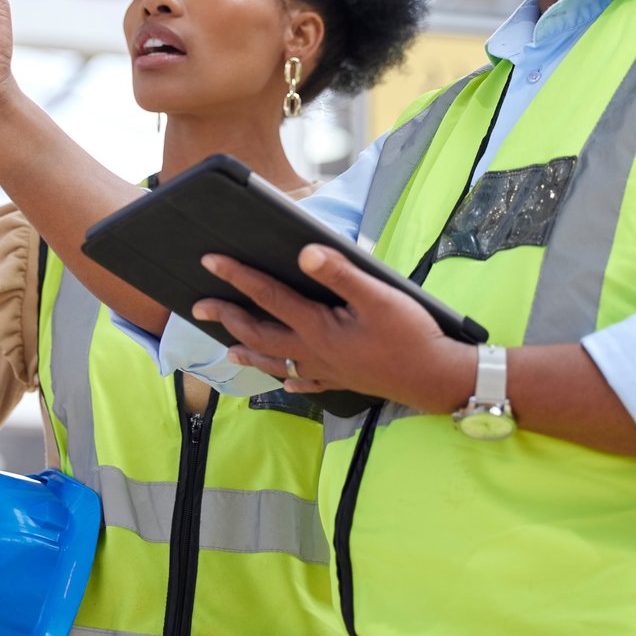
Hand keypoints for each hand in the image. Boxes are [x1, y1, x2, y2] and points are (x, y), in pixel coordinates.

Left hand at [194, 244, 472, 412]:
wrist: (436, 379)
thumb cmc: (411, 336)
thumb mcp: (378, 297)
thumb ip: (340, 274)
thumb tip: (304, 253)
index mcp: (317, 326)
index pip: (267, 296)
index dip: (237, 276)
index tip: (210, 262)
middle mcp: (312, 351)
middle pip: (258, 333)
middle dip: (227, 317)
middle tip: (199, 306)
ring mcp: (324, 370)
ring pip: (275, 362)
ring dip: (248, 352)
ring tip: (226, 348)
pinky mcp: (340, 380)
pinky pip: (305, 382)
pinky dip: (289, 380)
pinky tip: (285, 382)